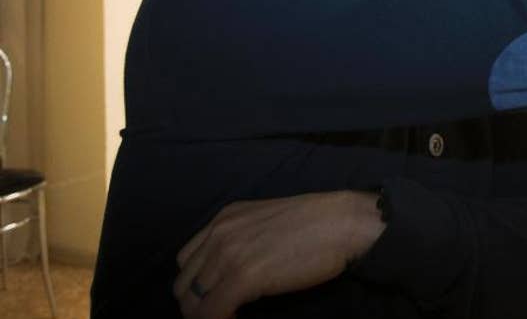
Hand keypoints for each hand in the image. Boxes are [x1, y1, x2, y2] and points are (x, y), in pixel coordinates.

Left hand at [174, 191, 383, 318]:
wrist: (343, 223)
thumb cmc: (317, 222)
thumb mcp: (268, 221)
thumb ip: (246, 239)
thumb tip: (240, 268)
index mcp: (225, 218)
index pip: (187, 259)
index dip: (197, 284)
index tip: (215, 298)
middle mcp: (219, 234)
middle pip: (184, 282)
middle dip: (196, 304)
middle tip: (220, 313)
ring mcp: (229, 255)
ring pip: (192, 301)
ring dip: (204, 316)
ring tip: (226, 318)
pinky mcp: (243, 277)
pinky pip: (211, 313)